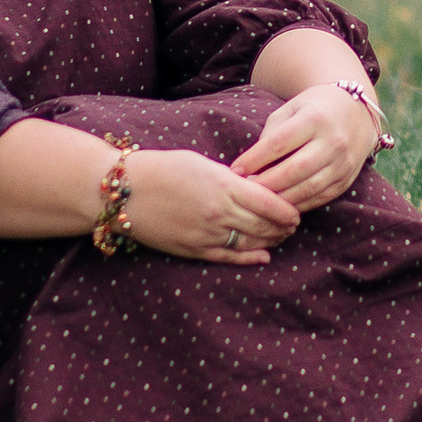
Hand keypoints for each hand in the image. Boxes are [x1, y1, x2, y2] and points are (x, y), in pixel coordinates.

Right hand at [118, 148, 300, 265]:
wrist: (124, 192)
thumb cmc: (161, 169)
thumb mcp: (201, 164)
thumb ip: (229, 179)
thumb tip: (252, 189)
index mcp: (224, 185)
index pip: (269, 203)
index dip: (287, 210)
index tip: (296, 211)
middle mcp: (219, 212)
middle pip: (264, 225)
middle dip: (283, 227)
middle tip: (293, 226)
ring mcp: (207, 234)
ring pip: (250, 243)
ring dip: (270, 241)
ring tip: (279, 237)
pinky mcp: (193, 250)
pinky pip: (229, 257)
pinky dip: (250, 258)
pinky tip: (262, 256)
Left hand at [232, 84, 376, 211]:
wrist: (357, 113)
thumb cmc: (314, 109)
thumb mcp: (291, 109)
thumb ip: (272, 133)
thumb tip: (252, 165)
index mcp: (315, 118)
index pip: (279, 143)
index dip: (254, 159)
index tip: (235, 170)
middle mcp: (333, 141)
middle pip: (294, 170)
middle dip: (266, 184)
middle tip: (245, 190)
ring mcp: (343, 162)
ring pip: (308, 188)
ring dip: (281, 199)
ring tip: (260, 201)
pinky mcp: (347, 180)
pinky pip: (320, 197)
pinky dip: (299, 204)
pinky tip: (282, 206)